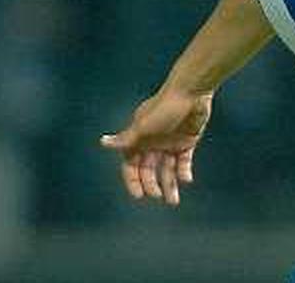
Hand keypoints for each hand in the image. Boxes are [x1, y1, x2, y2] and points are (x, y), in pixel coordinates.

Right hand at [100, 89, 212, 205]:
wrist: (191, 93)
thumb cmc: (164, 108)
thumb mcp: (143, 126)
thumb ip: (125, 139)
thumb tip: (102, 142)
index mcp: (139, 138)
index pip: (131, 163)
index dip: (132, 179)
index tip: (138, 196)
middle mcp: (152, 142)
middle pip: (148, 169)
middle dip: (151, 184)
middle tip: (158, 196)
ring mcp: (169, 142)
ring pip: (167, 169)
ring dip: (169, 184)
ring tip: (173, 201)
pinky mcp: (186, 141)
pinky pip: (183, 162)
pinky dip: (184, 172)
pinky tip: (186, 179)